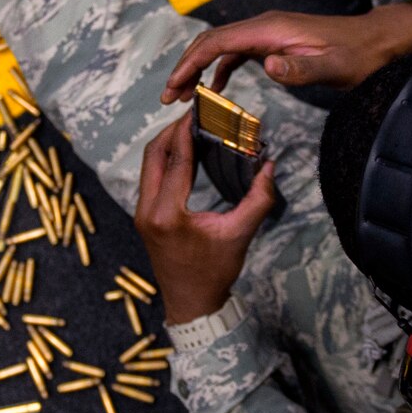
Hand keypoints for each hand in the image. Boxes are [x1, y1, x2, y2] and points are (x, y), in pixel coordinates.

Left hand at [133, 113, 278, 322]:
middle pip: (153, 155)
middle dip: (172, 130)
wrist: (192, 303)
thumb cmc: (215, 272)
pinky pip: (150, 177)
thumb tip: (270, 165)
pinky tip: (184, 153)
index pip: (176, 160)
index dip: (186, 131)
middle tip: (195, 114)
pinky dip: (165, 160)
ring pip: (148, 165)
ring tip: (191, 128)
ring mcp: (141, 213)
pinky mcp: (143, 216)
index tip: (198, 109)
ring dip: (167, 144)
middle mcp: (147, 211)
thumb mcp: (240, 234)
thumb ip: (258, 199)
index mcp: (168, 214)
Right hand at [160, 3, 411, 103]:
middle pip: (211, 42)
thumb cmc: (357, 55)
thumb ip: (300, 68)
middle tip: (169, 97)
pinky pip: (237, 53)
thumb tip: (268, 66)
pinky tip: (215, 90)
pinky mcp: (274, 43)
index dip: (191, 63)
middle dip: (186, 66)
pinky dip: (220, 69)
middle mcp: (264, 27)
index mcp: (271, 29)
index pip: (217, 42)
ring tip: (183, 96)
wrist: (377, 42)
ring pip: (221, 47)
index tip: (174, 87)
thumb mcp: (333, 67)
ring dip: (199, 69)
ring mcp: (268, 34)